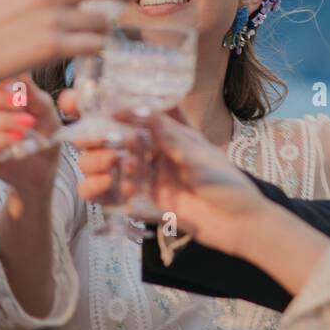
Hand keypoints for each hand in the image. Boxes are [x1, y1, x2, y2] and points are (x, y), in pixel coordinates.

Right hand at [0, 76, 60, 198]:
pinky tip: (19, 138)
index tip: (14, 82)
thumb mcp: (44, 108)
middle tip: (19, 102)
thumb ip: (32, 93)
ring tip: (28, 124)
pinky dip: (1, 139)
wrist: (46, 165)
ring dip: (4, 120)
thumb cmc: (43, 129)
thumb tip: (21, 74)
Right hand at [75, 110, 269, 256]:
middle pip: (103, 141)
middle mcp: (146, 153)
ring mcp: (140, 179)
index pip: (125, 115)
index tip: (90, 105)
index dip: (103, 109)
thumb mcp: (200, 154)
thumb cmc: (227, 181)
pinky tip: (112, 188)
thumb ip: (171, 136)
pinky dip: (100, 191)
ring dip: (97, 163)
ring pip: (98, 167)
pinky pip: (107, 198)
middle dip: (94, 138)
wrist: (239, 223)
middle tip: (104, 141)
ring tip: (118, 166)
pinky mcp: (138, 206)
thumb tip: (146, 108)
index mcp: (161, 133)